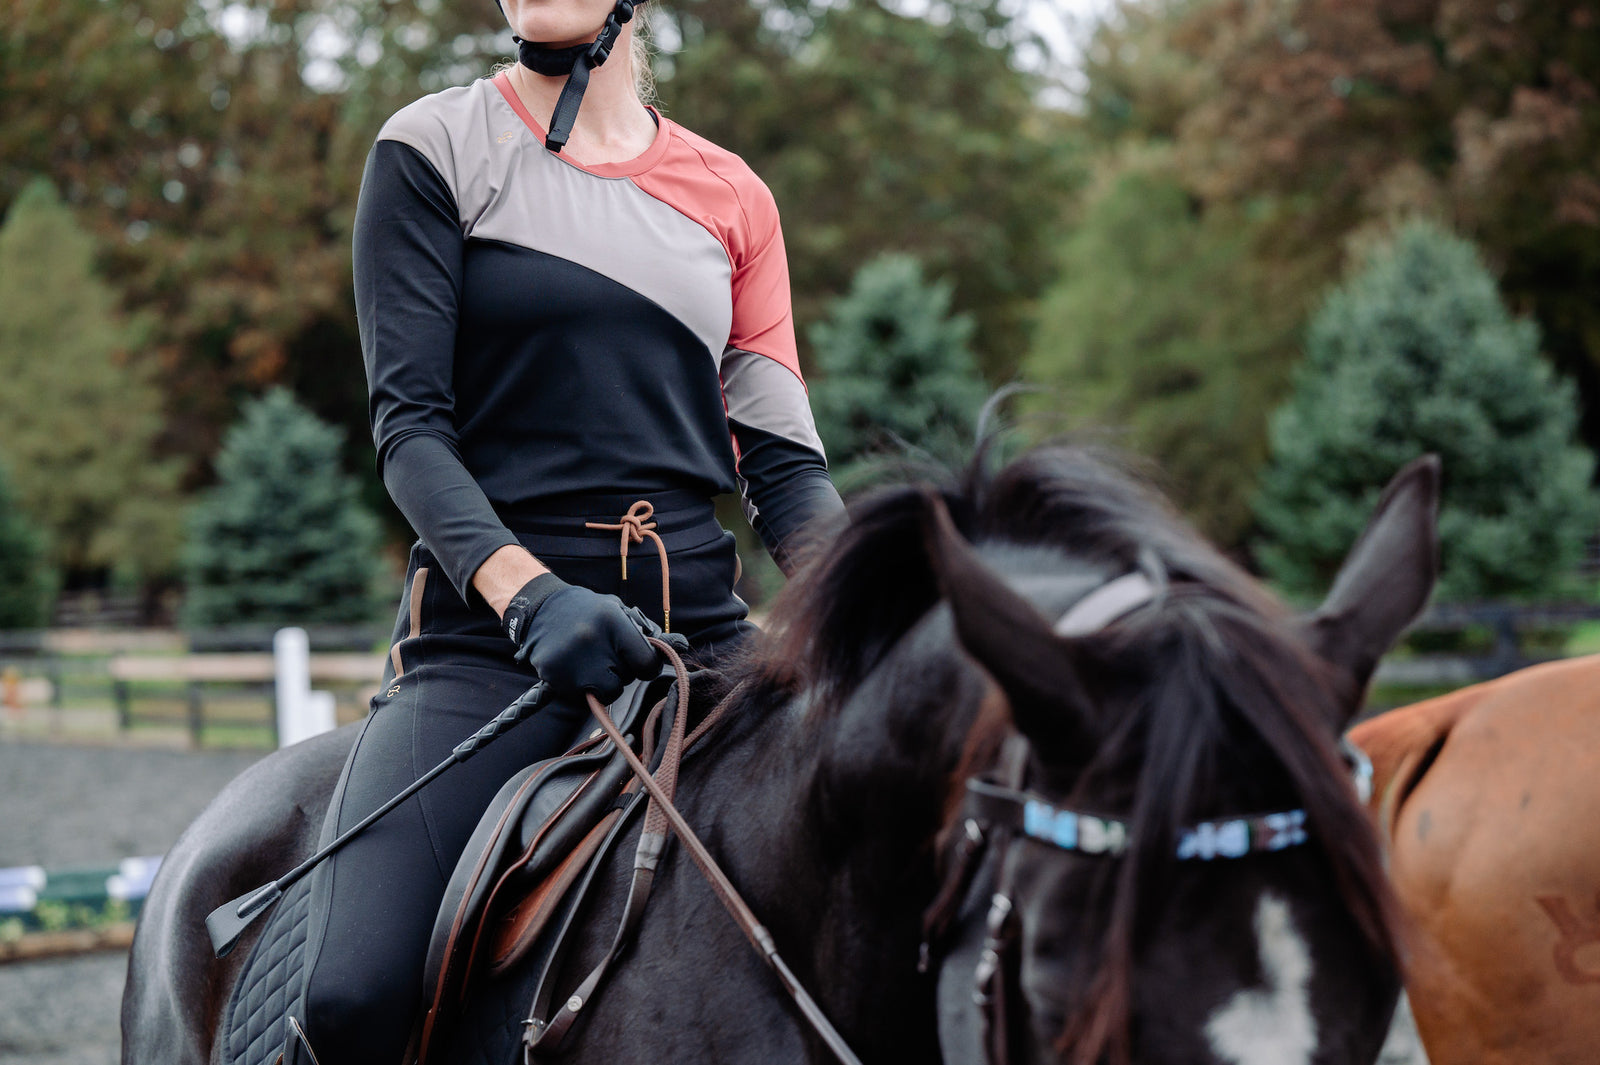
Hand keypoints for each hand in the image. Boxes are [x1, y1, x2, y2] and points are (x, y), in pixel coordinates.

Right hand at [502, 573, 657, 702]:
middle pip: (626, 679)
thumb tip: (682, 646)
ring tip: (591, 662)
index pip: (646, 663)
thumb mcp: (618, 611)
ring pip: (607, 693)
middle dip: (621, 670)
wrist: (540, 608)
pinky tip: (574, 667)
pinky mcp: (554, 676)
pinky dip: (582, 687)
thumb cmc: (588, 612)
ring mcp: (571, 661)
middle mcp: (591, 640)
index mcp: (611, 621)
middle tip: (605, 653)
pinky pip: (583, 697)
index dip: (646, 666)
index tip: (639, 662)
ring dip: (604, 683)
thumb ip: (648, 632)